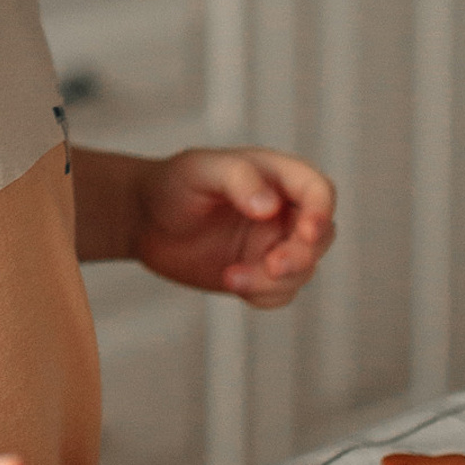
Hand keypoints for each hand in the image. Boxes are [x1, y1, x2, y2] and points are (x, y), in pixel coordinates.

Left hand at [132, 147, 335, 307]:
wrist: (143, 220)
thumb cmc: (172, 184)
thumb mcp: (199, 170)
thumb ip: (237, 179)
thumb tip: (270, 207)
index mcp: (276, 175)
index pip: (318, 190)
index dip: (321, 211)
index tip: (307, 233)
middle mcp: (282, 210)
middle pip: (321, 236)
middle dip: (302, 255)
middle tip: (272, 265)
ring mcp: (272, 244)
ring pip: (304, 270)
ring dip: (276, 281)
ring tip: (233, 277)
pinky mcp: (259, 273)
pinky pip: (280, 293)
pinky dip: (263, 295)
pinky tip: (230, 281)